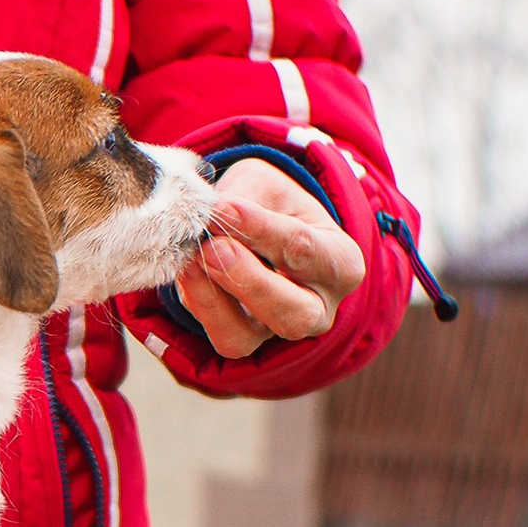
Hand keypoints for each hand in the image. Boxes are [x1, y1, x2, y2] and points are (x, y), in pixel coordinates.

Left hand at [172, 157, 365, 357]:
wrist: (256, 228)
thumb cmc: (272, 204)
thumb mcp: (267, 186)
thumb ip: (246, 199)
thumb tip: (213, 215)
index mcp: (340, 262)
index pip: (304, 249)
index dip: (261, 229)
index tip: (223, 208)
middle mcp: (318, 307)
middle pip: (293, 313)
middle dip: (248, 282)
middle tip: (213, 247)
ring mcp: (277, 330)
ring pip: (247, 337)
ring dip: (213, 300)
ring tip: (193, 258)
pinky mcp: (241, 339)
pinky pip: (218, 335)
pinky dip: (198, 305)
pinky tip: (186, 271)